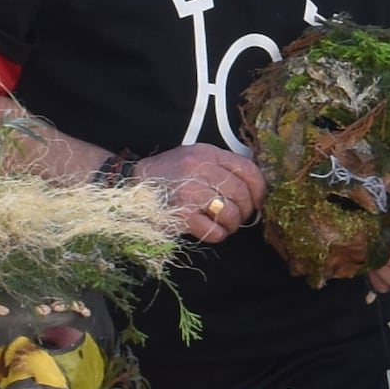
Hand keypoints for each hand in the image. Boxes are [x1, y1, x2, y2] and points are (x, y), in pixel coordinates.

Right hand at [131, 140, 263, 242]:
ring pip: (230, 213)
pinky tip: (210, 230)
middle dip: (246, 210)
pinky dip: (218, 234)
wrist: (130, 186)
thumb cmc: (168, 174)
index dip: (259, 188)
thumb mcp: (194, 158)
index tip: (258, 200)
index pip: (247, 169)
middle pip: (241, 194)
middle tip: (240, 217)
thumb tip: (253, 188)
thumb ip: (221, 166)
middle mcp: (199, 170)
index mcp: (206, 153)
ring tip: (224, 224)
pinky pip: (214, 231)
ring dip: (232, 224)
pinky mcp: (181, 216)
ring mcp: (190, 193)